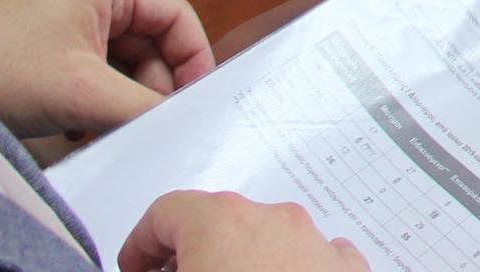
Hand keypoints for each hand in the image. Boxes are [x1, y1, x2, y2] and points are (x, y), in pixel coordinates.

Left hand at [0, 0, 214, 140]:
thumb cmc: (5, 76)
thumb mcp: (87, 95)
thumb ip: (146, 106)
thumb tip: (187, 118)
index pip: (175, 15)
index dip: (192, 60)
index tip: (194, 103)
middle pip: (149, 38)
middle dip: (150, 85)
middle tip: (143, 126)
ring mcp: (65, 9)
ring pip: (121, 56)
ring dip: (121, 96)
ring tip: (104, 129)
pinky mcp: (46, 34)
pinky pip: (94, 63)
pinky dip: (97, 95)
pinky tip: (80, 125)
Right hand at [118, 192, 368, 271]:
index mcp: (220, 221)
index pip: (166, 213)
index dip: (141, 245)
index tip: (134, 270)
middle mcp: (272, 219)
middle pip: (217, 225)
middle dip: (190, 254)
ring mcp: (315, 242)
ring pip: (265, 239)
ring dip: (238, 263)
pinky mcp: (345, 269)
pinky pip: (310, 258)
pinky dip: (288, 271)